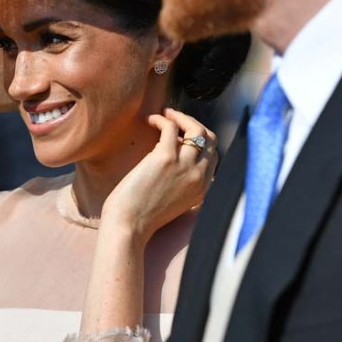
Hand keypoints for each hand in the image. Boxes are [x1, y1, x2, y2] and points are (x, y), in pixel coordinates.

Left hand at [102, 108, 217, 243]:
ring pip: (196, 128)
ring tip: (165, 114)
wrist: (128, 226)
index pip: (213, 155)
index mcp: (203, 189)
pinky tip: (150, 120)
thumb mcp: (176, 202)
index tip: (183, 135)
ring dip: (180, 116)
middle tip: (176, 120)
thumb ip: (184, 183)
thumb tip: (178, 154)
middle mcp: (199, 176)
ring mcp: (185, 166)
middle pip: (210, 139)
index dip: (200, 141)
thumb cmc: (142, 216)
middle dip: (194, 124)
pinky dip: (161, 118)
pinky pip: (170, 126)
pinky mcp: (165, 157)